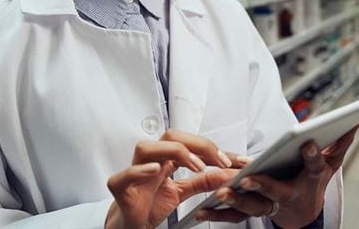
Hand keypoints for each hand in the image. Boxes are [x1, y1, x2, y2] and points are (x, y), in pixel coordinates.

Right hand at [105, 129, 248, 228]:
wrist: (130, 225)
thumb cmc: (150, 205)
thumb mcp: (182, 192)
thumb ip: (202, 182)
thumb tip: (227, 174)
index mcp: (164, 158)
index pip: (190, 144)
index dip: (214, 149)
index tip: (238, 161)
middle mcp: (150, 160)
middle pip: (171, 137)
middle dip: (199, 145)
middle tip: (220, 161)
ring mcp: (134, 172)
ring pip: (146, 148)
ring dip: (175, 152)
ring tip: (197, 166)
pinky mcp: (120, 187)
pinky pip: (125, 174)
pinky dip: (139, 171)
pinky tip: (155, 170)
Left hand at [196, 126, 358, 226]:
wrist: (302, 212)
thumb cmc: (313, 182)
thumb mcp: (331, 164)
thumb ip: (341, 142)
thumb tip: (356, 119)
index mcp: (308, 179)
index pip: (312, 166)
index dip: (312, 155)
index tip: (307, 142)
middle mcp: (288, 194)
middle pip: (276, 190)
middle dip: (263, 184)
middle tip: (250, 178)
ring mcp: (270, 205)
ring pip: (253, 205)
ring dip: (237, 201)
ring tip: (222, 191)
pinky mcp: (252, 211)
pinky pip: (234, 217)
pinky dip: (218, 215)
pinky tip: (202, 211)